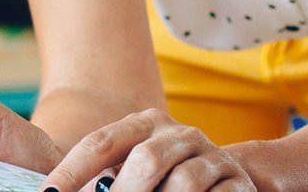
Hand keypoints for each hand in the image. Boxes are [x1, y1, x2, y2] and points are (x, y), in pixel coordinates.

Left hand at [44, 109, 250, 191]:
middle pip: (145, 160)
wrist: (228, 178)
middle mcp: (179, 133)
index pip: (100, 143)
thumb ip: (103, 179)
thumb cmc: (164, 178)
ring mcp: (211, 155)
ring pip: (183, 182)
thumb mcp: (133, 168)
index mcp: (144, 124)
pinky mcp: (237, 181)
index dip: (71, 172)